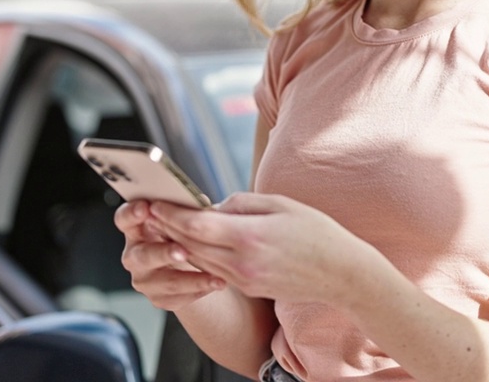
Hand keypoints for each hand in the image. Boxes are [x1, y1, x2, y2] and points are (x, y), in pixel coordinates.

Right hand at [116, 200, 227, 310]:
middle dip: (165, 253)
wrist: (194, 266)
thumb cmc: (184, 234)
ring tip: (213, 275)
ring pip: (165, 282)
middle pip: (143, 255)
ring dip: (191, 279)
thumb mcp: (184, 219)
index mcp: (136, 228)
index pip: (124, 219)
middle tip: (183, 251)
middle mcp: (135, 255)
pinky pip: (178, 297)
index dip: (131, 213)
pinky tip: (216, 282)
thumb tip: (201, 201)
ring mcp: (145, 279)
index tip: (145, 208)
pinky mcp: (159, 298)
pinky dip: (200, 290)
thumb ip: (187, 210)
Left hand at [149, 193, 383, 305]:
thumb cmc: (316, 231)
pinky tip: (189, 244)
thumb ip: (241, 203)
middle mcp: (242, 263)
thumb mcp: (280, 204)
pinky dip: (199, 256)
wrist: (342, 274)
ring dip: (178, 243)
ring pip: (199, 260)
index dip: (171, 214)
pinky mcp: (249, 287)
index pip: (197, 226)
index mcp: (250, 237)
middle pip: (190, 245)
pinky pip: (215, 270)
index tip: (154, 201)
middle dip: (167, 227)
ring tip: (160, 225)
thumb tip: (213, 207)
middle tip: (146, 211)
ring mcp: (245, 279)